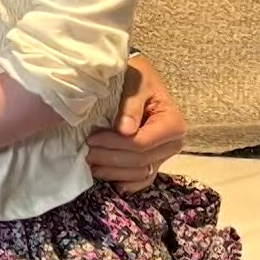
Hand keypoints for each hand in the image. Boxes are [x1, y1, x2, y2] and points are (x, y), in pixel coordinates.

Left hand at [86, 56, 187, 191]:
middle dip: (111, 159)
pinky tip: (109, 179)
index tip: (92, 138)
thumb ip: (130, 105)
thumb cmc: (137, 78)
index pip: (142, 143)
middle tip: (86, 153)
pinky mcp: (155, 160)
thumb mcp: (135, 82)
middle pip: (140, 160)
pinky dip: (126, 182)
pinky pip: (143, 179)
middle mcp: (173, 143)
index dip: (115, 144)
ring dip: (114, 172)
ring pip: (140, 173)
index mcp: (172, 123)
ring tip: (91, 165)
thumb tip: (125, 130)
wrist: (139, 80)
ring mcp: (164, 154)